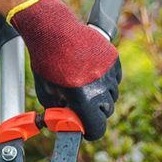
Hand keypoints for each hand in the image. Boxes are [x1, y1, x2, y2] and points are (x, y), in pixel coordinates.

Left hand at [6, 0, 121, 140]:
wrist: (53, 30)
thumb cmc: (47, 63)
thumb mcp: (47, 93)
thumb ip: (60, 112)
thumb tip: (67, 122)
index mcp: (84, 100)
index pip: (97, 128)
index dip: (90, 131)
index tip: (85, 129)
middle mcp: (101, 88)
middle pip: (106, 112)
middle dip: (95, 113)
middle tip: (80, 105)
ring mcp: (109, 72)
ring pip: (112, 95)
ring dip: (101, 96)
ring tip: (83, 84)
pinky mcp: (113, 59)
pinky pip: (115, 79)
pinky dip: (106, 81)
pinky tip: (91, 73)